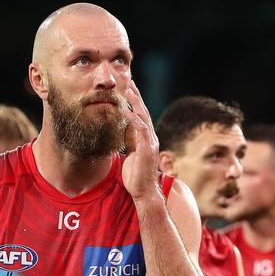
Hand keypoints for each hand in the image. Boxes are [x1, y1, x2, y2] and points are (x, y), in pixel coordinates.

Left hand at [121, 80, 160, 201]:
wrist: (143, 192)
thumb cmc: (136, 176)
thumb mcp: (131, 154)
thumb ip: (130, 142)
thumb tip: (124, 130)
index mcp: (145, 139)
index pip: (141, 117)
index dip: (135, 103)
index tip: (129, 89)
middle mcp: (150, 138)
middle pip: (144, 113)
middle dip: (137, 98)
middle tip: (130, 83)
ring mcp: (150, 143)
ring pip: (144, 118)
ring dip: (136, 104)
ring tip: (129, 91)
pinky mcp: (147, 149)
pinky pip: (141, 131)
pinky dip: (135, 119)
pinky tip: (128, 110)